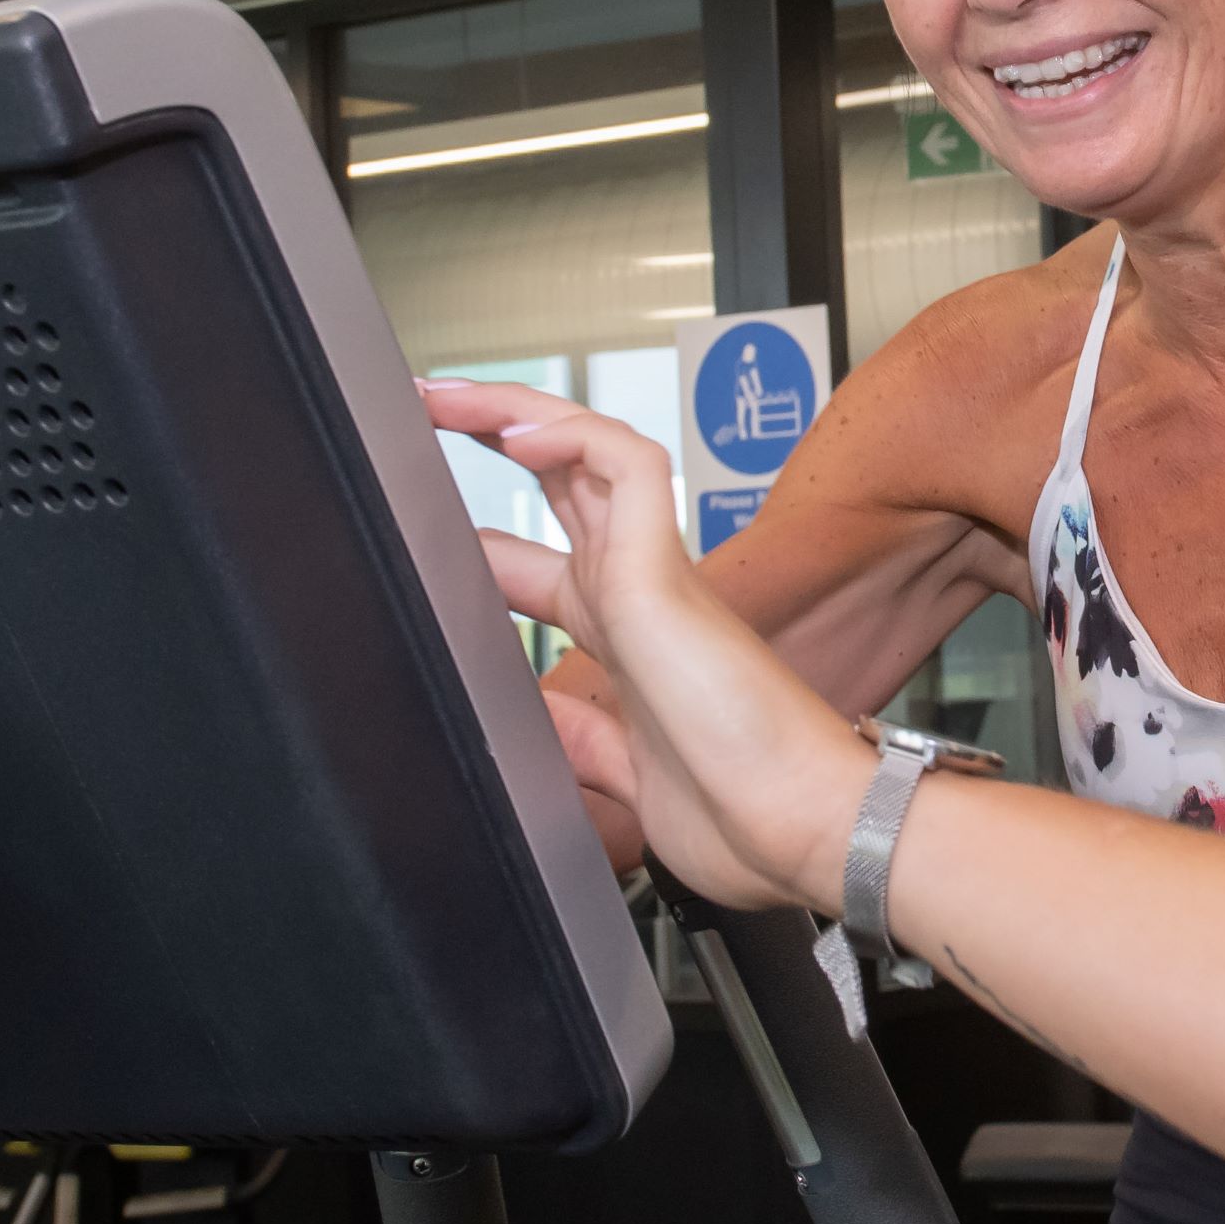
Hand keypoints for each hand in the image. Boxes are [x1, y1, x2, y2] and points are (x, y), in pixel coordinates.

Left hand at [419, 379, 861, 913]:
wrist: (804, 831)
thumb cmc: (746, 816)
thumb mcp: (625, 779)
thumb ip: (577, 740)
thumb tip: (522, 718)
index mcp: (629, 639)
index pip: (546, 559)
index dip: (481, 536)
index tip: (419, 529)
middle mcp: (640, 593)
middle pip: (565, 478)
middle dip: (494, 431)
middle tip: (423, 406)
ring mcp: (655, 576)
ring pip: (590, 449)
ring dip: (515, 410)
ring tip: (445, 393)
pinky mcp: (664, 575)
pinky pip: (624, 466)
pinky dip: (568, 435)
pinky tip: (511, 434)